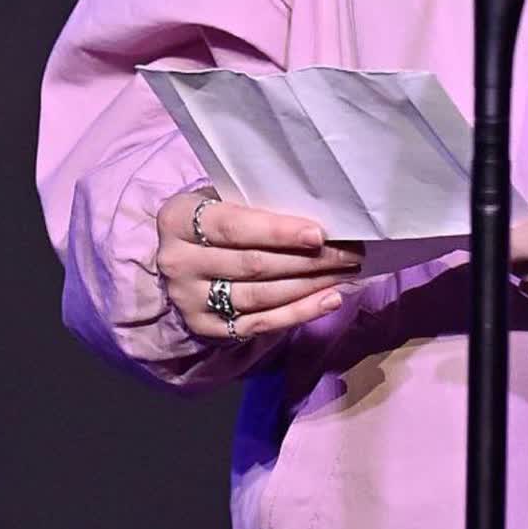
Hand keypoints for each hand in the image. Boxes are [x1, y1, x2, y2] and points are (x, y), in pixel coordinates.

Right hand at [156, 187, 363, 341]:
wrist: (182, 257)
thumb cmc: (215, 218)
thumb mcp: (222, 200)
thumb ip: (256, 205)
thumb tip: (320, 215)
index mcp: (178, 220)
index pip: (233, 227)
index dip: (278, 232)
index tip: (319, 234)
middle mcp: (177, 263)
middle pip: (253, 264)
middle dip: (307, 259)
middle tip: (350, 252)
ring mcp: (189, 300)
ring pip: (260, 296)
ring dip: (310, 285)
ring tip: (346, 272)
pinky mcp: (206, 328)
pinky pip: (260, 324)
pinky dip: (299, 313)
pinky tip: (329, 299)